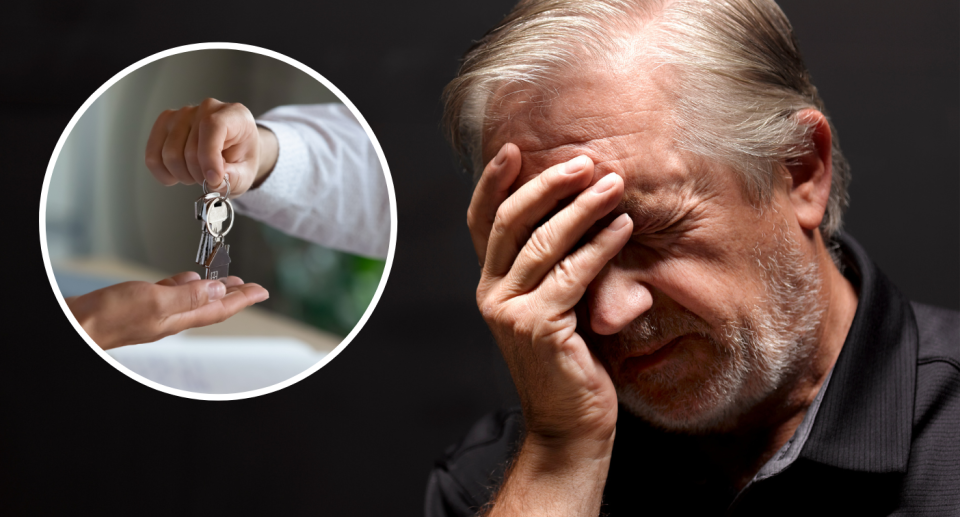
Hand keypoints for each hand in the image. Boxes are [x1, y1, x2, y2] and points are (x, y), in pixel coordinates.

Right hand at [66, 272, 268, 349]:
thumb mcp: (154, 301)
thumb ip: (187, 296)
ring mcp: (155, 312)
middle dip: (234, 295)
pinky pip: (171, 294)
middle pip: (211, 305)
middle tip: (252, 287)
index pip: (220, 308)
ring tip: (227, 281)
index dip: (244, 299)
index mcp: (178, 318)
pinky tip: (187, 279)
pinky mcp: (140, 305)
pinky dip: (184, 285)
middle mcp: (171, 318)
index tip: (262, 291)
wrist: (78, 324)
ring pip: (193, 299)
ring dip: (212, 289)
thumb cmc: (109, 316)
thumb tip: (219, 290)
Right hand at [145, 98, 279, 195]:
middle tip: (210, 179)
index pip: (212, 126)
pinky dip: (163, 172)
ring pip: (169, 154)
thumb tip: (216, 180)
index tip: (213, 179)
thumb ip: (235, 178)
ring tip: (197, 174)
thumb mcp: (248, 172)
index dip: (209, 157)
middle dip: (199, 175)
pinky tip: (177, 175)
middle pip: (190, 149)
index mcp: (234, 115)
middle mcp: (206, 108)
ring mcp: (182, 114)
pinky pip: (153, 155)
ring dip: (183, 175)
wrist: (234, 150)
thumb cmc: (240, 157)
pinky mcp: (164, 123)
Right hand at [469, 144, 632, 515]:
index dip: (492, 184)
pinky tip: (622, 227)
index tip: (514, 148)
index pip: (482, 224)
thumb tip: (577, 215)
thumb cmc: (570, 365)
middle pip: (509, 222)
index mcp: (492, 286)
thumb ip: (552, 269)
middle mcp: (492, 295)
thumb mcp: (554, 308)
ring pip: (542, 243)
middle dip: (546, 185)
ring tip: (613, 184)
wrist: (570, 427)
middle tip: (584, 161)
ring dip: (581, 208)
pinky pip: (572, 274)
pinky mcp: (538, 328)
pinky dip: (600, 246)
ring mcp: (510, 312)